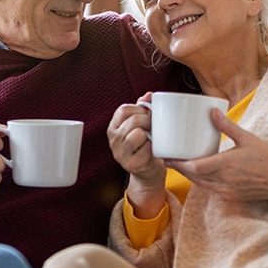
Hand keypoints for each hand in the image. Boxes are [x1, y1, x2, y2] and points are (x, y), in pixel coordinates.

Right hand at [107, 93, 166, 216]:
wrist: (148, 172)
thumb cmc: (145, 145)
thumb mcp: (141, 125)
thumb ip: (142, 109)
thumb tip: (148, 95)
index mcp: (114, 127)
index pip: (123, 110)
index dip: (139, 109)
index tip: (147, 115)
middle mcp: (113, 140)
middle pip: (133, 121)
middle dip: (149, 121)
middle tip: (154, 128)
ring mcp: (120, 154)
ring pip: (137, 134)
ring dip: (150, 135)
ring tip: (152, 139)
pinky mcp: (131, 165)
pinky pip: (145, 149)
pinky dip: (153, 148)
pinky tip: (152, 151)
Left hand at [166, 109, 267, 201]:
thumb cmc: (267, 157)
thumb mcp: (247, 138)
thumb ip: (227, 126)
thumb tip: (212, 111)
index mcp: (227, 164)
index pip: (195, 167)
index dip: (179, 163)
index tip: (168, 156)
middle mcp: (225, 180)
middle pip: (193, 177)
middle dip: (179, 168)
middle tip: (167, 159)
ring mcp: (227, 190)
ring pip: (200, 184)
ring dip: (188, 176)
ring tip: (177, 165)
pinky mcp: (231, 196)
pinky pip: (210, 189)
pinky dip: (201, 181)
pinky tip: (197, 173)